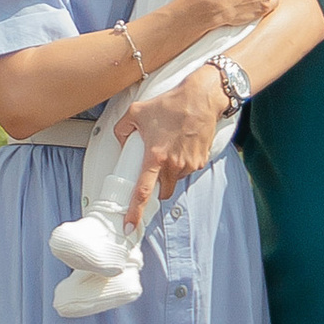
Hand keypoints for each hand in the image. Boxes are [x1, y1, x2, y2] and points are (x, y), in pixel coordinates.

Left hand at [124, 64, 231, 234]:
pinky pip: (188, 170)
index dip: (135, 212)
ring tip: (170, 148)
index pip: (143, 191)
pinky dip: (183, 163)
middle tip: (154, 172)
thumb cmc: (171, 104)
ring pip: (175, 180)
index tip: (130, 226)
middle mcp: (173, 164)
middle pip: (162, 191)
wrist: (201, 97)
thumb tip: (122, 142)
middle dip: (157, 188)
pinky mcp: (201, 160)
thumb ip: (122, 129)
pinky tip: (182, 145)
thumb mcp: (136, 111)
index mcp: (155, 156)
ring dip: (170, 172)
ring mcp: (189, 164)